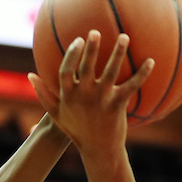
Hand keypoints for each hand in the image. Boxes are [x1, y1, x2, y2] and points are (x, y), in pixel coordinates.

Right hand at [29, 30, 153, 152]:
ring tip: (124, 36)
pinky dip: (142, 74)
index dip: (71, 55)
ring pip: (110, 72)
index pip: (66, 71)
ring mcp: (101, 100)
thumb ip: (43, 94)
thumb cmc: (76, 129)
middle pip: (86, 67)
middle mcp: (84, 96)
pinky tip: (151, 61)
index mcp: (68, 95)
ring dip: (117, 53)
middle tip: (95, 32)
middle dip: (91, 48)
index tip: (78, 40)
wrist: (98, 149)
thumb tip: (30, 75)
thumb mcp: (55, 114)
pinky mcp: (117, 105)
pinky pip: (131, 86)